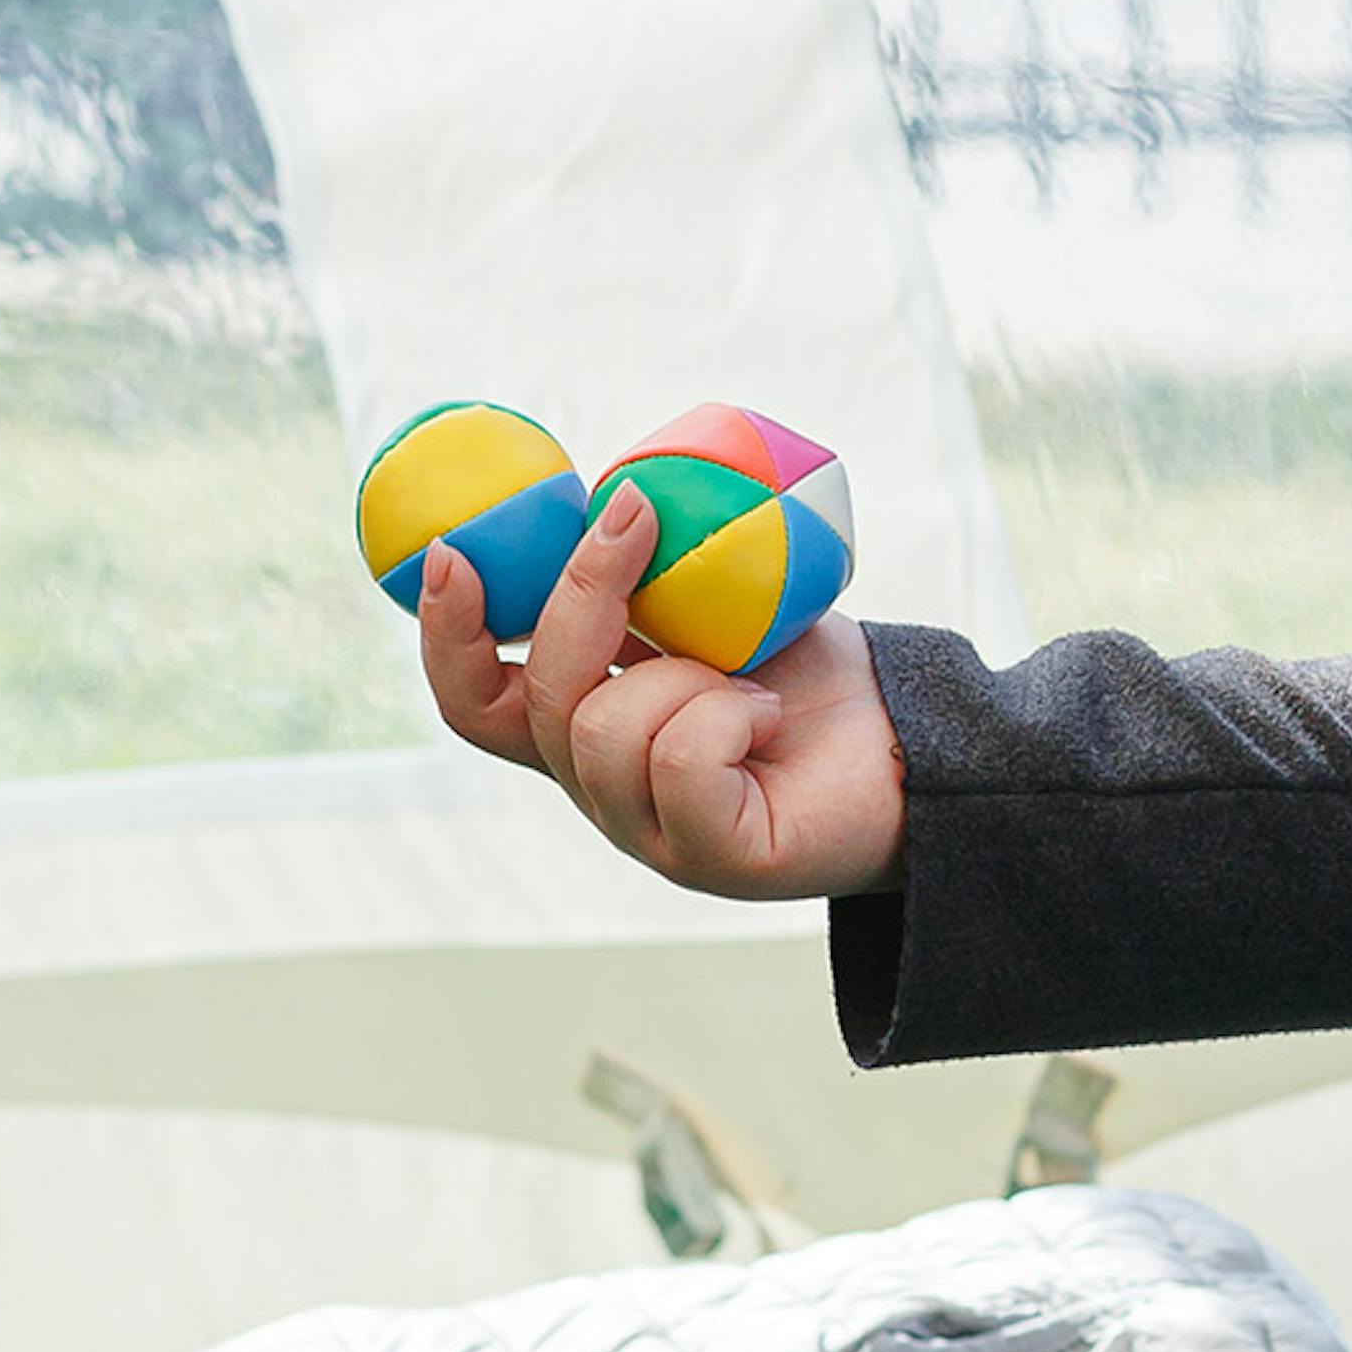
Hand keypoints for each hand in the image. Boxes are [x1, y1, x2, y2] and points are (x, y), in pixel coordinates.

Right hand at [415, 479, 903, 902]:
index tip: (449, 548)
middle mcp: (597, 788)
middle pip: (538, 700)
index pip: (474, 700)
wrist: (907, 735)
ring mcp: (648, 834)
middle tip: (636, 514)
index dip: (443, 634)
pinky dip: (731, 715)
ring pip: (607, 729)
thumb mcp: (711, 602)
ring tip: (748, 680)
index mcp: (582, 729)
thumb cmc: (805, 666)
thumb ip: (642, 576)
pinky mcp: (710, 857)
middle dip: (580, 595)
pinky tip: (767, 716)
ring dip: (686, 673)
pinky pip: (683, 760)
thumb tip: (599, 495)